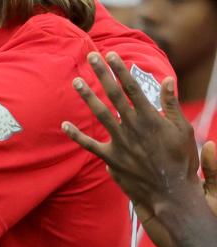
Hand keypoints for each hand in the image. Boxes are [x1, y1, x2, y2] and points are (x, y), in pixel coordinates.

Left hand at [62, 52, 206, 246]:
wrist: (171, 191)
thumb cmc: (180, 159)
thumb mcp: (182, 129)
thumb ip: (171, 104)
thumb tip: (167, 80)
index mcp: (150, 117)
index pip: (132, 87)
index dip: (120, 70)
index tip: (111, 55)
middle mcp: (132, 127)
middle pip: (113, 95)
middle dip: (102, 74)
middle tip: (91, 56)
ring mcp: (120, 142)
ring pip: (99, 115)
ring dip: (87, 97)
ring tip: (76, 81)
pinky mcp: (111, 158)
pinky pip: (89, 145)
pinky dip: (76, 135)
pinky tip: (64, 125)